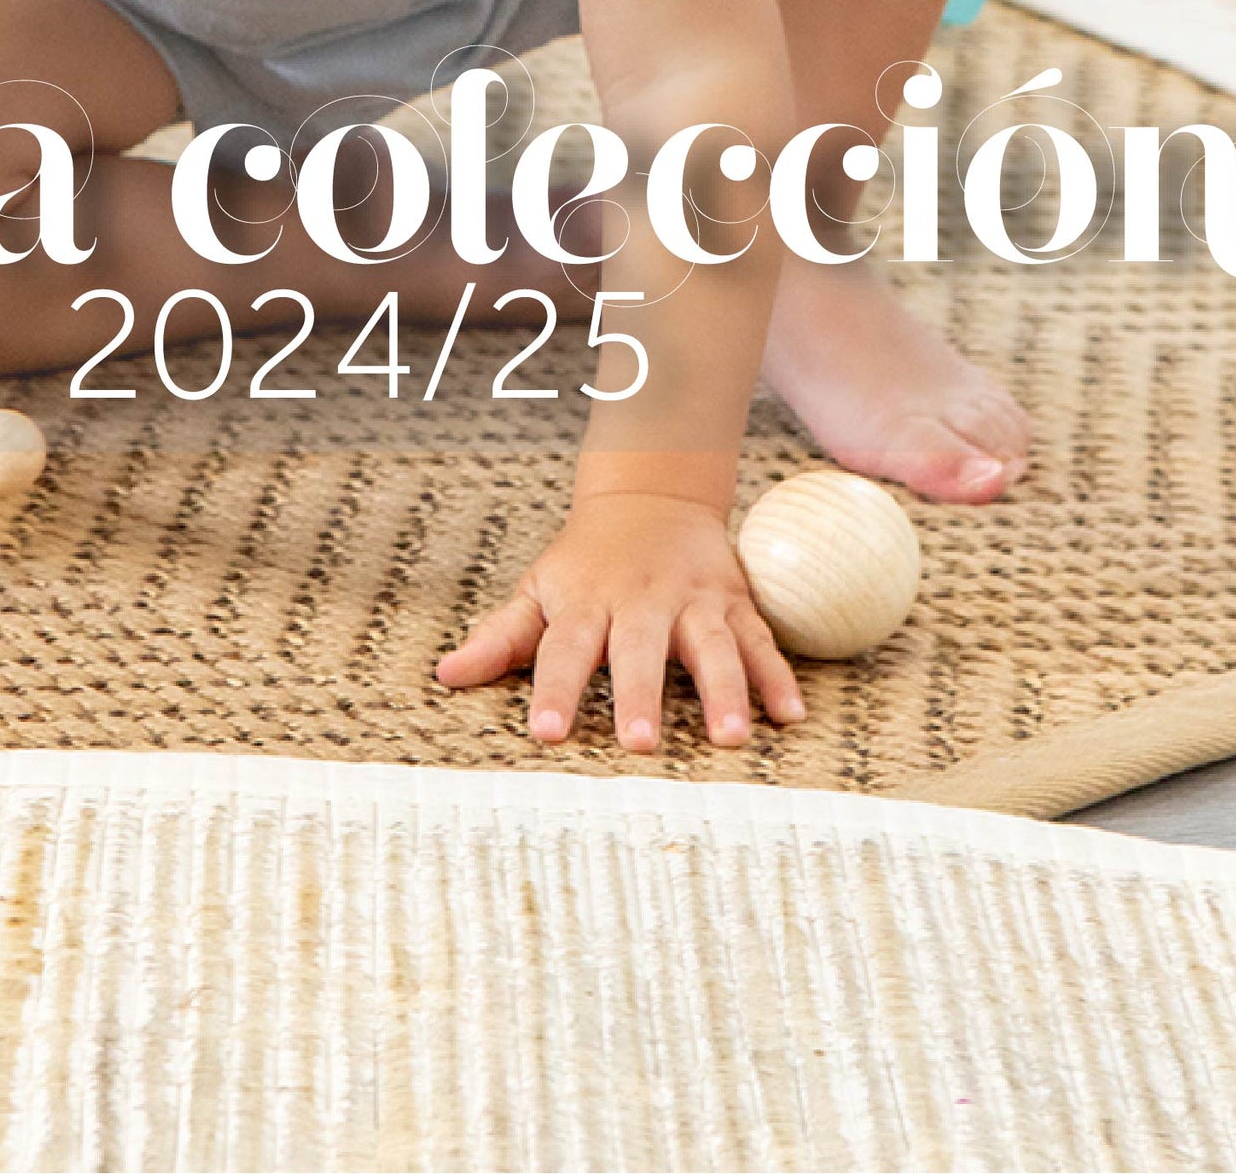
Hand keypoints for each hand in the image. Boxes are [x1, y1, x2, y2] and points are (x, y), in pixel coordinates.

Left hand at [434, 489, 805, 751]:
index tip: (546, 732)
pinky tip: (790, 717)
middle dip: (641, 694)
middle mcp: (642, 601)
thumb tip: (445, 676)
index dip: (556, 690)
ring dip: (724, 692)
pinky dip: (778, 678)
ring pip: (713, 647)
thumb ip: (500, 637)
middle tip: (640, 743)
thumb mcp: (539, 589)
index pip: (564, 649)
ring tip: (731, 739)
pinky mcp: (735, 603)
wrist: (651, 493)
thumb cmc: (585, 561)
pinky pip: (761, 642)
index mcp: (587, 603)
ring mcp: (694, 601)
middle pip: (641, 649)